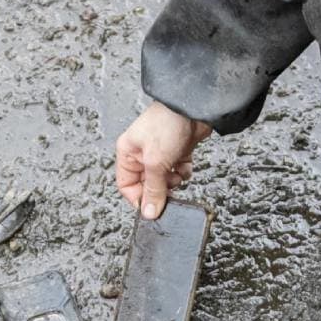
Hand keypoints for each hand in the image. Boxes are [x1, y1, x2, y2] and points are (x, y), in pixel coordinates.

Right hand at [116, 102, 211, 218]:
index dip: (138, 197)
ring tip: (176, 175)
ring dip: (172, 181)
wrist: (193, 107)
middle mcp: (142, 154)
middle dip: (159, 189)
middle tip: (168, 192)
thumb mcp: (156, 162)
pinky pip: (178, 170)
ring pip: (164, 179)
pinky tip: (185, 166)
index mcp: (128, 154)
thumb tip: (148, 213)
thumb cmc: (167, 124)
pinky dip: (183, 172)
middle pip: (146, 183)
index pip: (126, 185)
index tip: (151, 207)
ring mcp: (161, 152)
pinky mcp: (178, 150)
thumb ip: (153, 189)